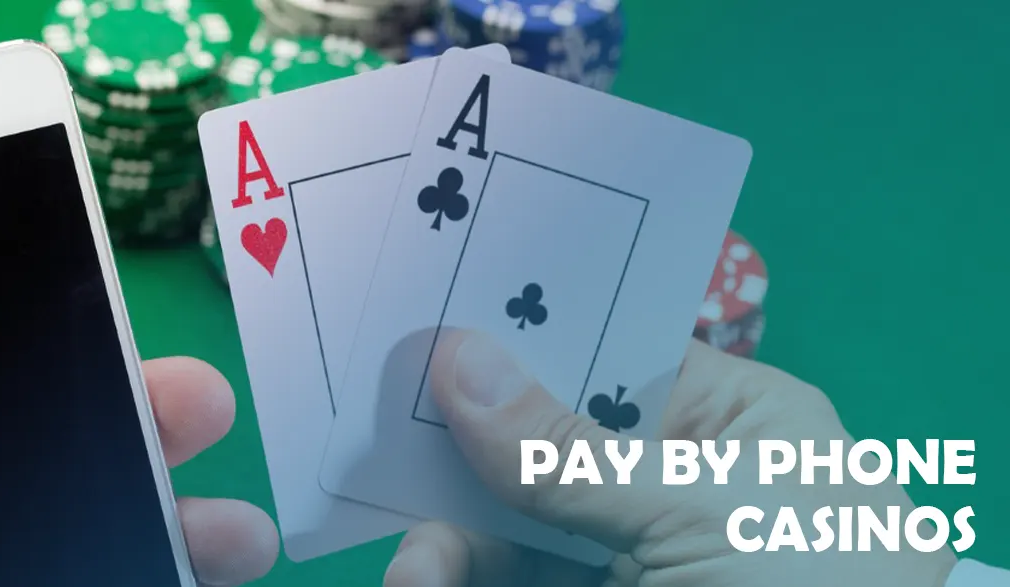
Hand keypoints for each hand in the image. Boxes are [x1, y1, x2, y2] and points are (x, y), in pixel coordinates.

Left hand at [0, 259, 280, 586]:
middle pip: (22, 467)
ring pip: (96, 533)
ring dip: (178, 510)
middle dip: (117, 425)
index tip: (65, 303)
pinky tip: (234, 557)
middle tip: (193, 398)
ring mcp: (6, 583)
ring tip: (240, 523)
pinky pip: (130, 575)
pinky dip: (186, 562)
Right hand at [383, 329, 958, 586]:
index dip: (524, 332)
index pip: (610, 351)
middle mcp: (672, 483)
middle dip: (457, 443)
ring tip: (414, 572)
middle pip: (537, 435)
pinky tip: (420, 580)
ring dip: (444, 537)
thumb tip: (457, 356)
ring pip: (501, 521)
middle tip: (375, 436)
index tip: (426, 311)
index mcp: (738, 424)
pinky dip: (454, 576)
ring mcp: (624, 558)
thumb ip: (570, 450)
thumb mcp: (703, 513)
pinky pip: (501, 578)